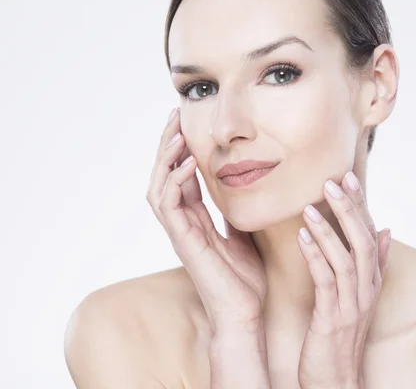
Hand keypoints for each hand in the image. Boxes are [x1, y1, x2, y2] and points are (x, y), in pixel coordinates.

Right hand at [146, 108, 267, 333]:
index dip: (180, 150)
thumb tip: (241, 189)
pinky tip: (188, 164)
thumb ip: (234, 213)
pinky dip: (175, 182)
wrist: (244, 312)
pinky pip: (169, 207)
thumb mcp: (243, 235)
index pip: (180, 177)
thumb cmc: (244, 279)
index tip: (187, 122)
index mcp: (196, 219)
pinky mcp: (183, 242)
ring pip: (158, 187)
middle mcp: (183, 223)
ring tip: (176, 133)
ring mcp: (180, 233)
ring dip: (164, 159)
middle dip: (167, 145)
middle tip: (174, 116)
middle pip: (163, 176)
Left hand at [296, 172, 391, 388]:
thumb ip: (374, 263)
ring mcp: (351, 304)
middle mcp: (366, 290)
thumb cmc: (341, 335)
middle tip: (333, 181)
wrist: (336, 380)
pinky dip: (315, 257)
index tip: (348, 178)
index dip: (360, 206)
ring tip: (311, 206)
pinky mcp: (332, 318)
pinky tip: (302, 238)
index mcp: (371, 282)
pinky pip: (326, 282)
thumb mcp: (359, 297)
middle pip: (362, 241)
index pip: (369, 235)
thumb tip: (387, 230)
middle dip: (348, 210)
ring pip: (346, 259)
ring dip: (329, 230)